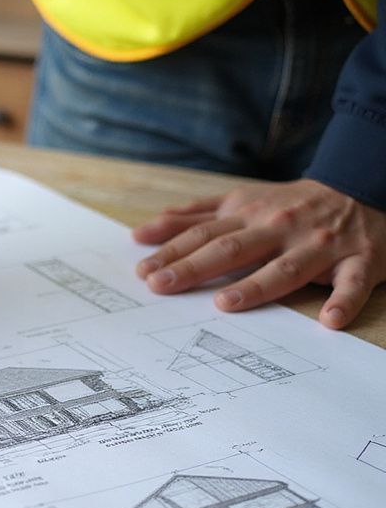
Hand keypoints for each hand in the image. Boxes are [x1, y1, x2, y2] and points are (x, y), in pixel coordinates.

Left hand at [132, 179, 385, 328]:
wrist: (365, 186)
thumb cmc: (292, 204)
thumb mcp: (242, 201)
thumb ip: (193, 216)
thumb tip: (144, 233)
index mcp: (251, 214)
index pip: (204, 234)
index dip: (172, 252)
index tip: (144, 272)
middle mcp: (280, 228)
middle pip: (233, 249)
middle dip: (195, 267)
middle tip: (162, 285)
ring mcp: (320, 245)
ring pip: (285, 268)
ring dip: (256, 286)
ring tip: (226, 304)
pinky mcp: (360, 260)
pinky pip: (352, 282)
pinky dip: (344, 301)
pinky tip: (329, 321)